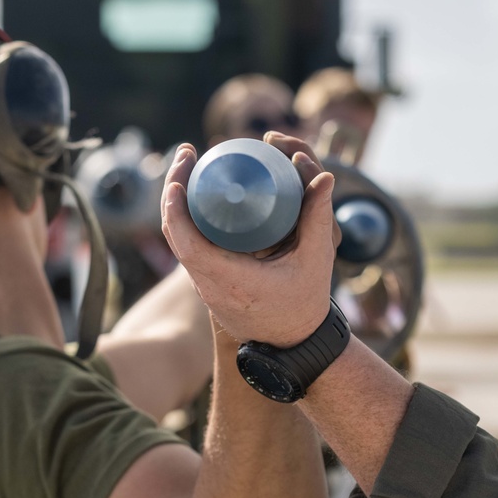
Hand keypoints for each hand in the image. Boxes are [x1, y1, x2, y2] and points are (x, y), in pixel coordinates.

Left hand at [161, 133, 338, 347]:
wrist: (293, 342)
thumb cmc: (305, 303)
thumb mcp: (316, 260)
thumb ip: (318, 218)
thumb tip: (325, 177)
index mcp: (231, 281)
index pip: (188, 244)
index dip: (176, 211)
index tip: (176, 179)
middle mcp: (210, 285)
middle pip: (175, 235)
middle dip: (173, 191)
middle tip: (186, 154)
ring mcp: (205, 286)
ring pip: (178, 241)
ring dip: (176, 203)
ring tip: (187, 166)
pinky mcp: (207, 284)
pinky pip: (187, 247)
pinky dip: (186, 219)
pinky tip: (194, 193)